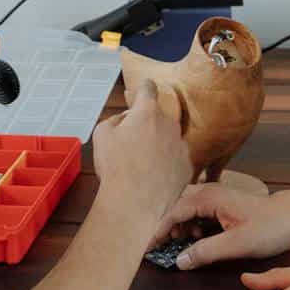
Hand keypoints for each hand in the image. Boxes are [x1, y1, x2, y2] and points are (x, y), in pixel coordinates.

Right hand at [91, 87, 190, 230]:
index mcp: (147, 112)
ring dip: (158, 145)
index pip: (148, 89)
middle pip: (158, 117)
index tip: (144, 87)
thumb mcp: (102, 135)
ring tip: (141, 165)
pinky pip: (176, 158)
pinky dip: (167, 163)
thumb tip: (126, 119)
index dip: (143, 87)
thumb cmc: (116, 168)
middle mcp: (169, 124)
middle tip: (132, 142)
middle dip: (147, 125)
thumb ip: (115, 119)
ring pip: (168, 138)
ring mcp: (181, 145)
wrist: (135, 202)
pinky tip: (153, 176)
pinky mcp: (187, 165)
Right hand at [150, 183, 289, 270]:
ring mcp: (214, 197)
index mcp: (207, 197)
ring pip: (186, 214)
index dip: (157, 233)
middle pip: (176, 211)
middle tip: (159, 252)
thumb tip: (178, 261)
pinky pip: (197, 216)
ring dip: (180, 231)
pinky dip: (192, 230)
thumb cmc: (269, 229)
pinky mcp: (220, 205)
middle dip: (166, 231)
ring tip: (181, 249)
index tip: (145, 250)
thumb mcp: (235, 244)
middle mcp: (207, 192)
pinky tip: (198, 243)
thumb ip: (204, 252)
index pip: (172, 214)